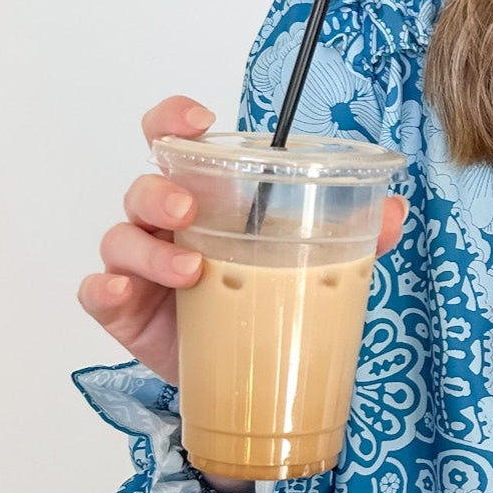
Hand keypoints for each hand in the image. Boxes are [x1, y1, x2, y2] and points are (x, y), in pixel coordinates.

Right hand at [77, 94, 410, 384]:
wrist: (241, 372)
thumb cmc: (261, 296)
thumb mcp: (306, 261)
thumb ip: (351, 234)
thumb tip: (393, 211)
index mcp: (204, 197)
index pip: (173, 141)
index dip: (173, 120)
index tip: (198, 120)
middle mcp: (164, 224)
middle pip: (143, 188)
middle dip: (162, 193)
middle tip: (190, 211)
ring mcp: (140, 266)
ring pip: (122, 238)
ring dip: (150, 252)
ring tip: (192, 273)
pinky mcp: (125, 311)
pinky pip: (98, 293)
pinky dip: (106, 290)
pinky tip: (125, 295)